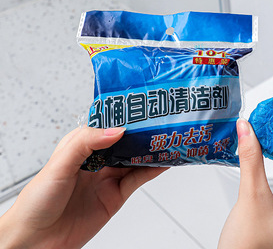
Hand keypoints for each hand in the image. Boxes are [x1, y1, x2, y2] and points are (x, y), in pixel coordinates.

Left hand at [0, 127, 167, 248]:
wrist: (35, 242)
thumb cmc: (37, 201)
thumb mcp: (59, 164)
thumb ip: (86, 143)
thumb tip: (116, 131)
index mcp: (81, 146)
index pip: (106, 126)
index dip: (122, 117)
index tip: (139, 109)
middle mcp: (96, 160)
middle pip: (124, 142)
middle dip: (140, 132)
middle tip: (159, 122)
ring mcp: (107, 178)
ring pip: (133, 160)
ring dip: (149, 150)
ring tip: (165, 139)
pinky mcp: (115, 196)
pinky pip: (137, 180)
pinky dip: (151, 170)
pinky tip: (161, 162)